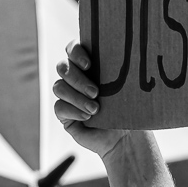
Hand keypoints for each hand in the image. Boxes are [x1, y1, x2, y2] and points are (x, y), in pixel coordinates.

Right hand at [53, 43, 131, 157]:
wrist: (126, 137)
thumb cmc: (128, 109)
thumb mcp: (126, 88)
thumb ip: (120, 71)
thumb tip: (127, 56)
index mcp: (90, 65)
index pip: (73, 49)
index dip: (75, 52)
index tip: (89, 64)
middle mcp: (76, 77)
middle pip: (63, 67)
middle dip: (78, 79)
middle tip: (96, 92)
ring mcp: (68, 95)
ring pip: (59, 87)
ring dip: (76, 97)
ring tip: (95, 109)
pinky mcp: (64, 113)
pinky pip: (59, 107)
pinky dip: (73, 111)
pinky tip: (87, 117)